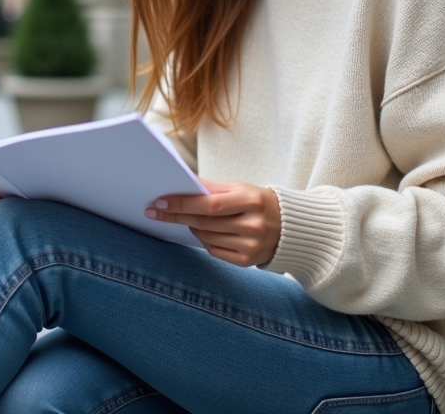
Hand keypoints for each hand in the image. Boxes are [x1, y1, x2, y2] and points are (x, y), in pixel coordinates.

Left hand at [146, 179, 280, 266]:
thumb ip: (211, 187)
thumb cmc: (257, 202)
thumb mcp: (239, 188)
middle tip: (155, 211)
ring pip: (207, 238)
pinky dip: (205, 241)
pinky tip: (205, 232)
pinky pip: (215, 251)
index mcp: (251, 201)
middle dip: (178, 216)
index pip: (210, 204)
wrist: (289, 226)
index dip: (183, 204)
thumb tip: (182, 182)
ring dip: (192, 227)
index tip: (160, 202)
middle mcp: (253, 225)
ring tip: (189, 219)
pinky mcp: (248, 261)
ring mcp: (251, 245)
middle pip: (205, 222)